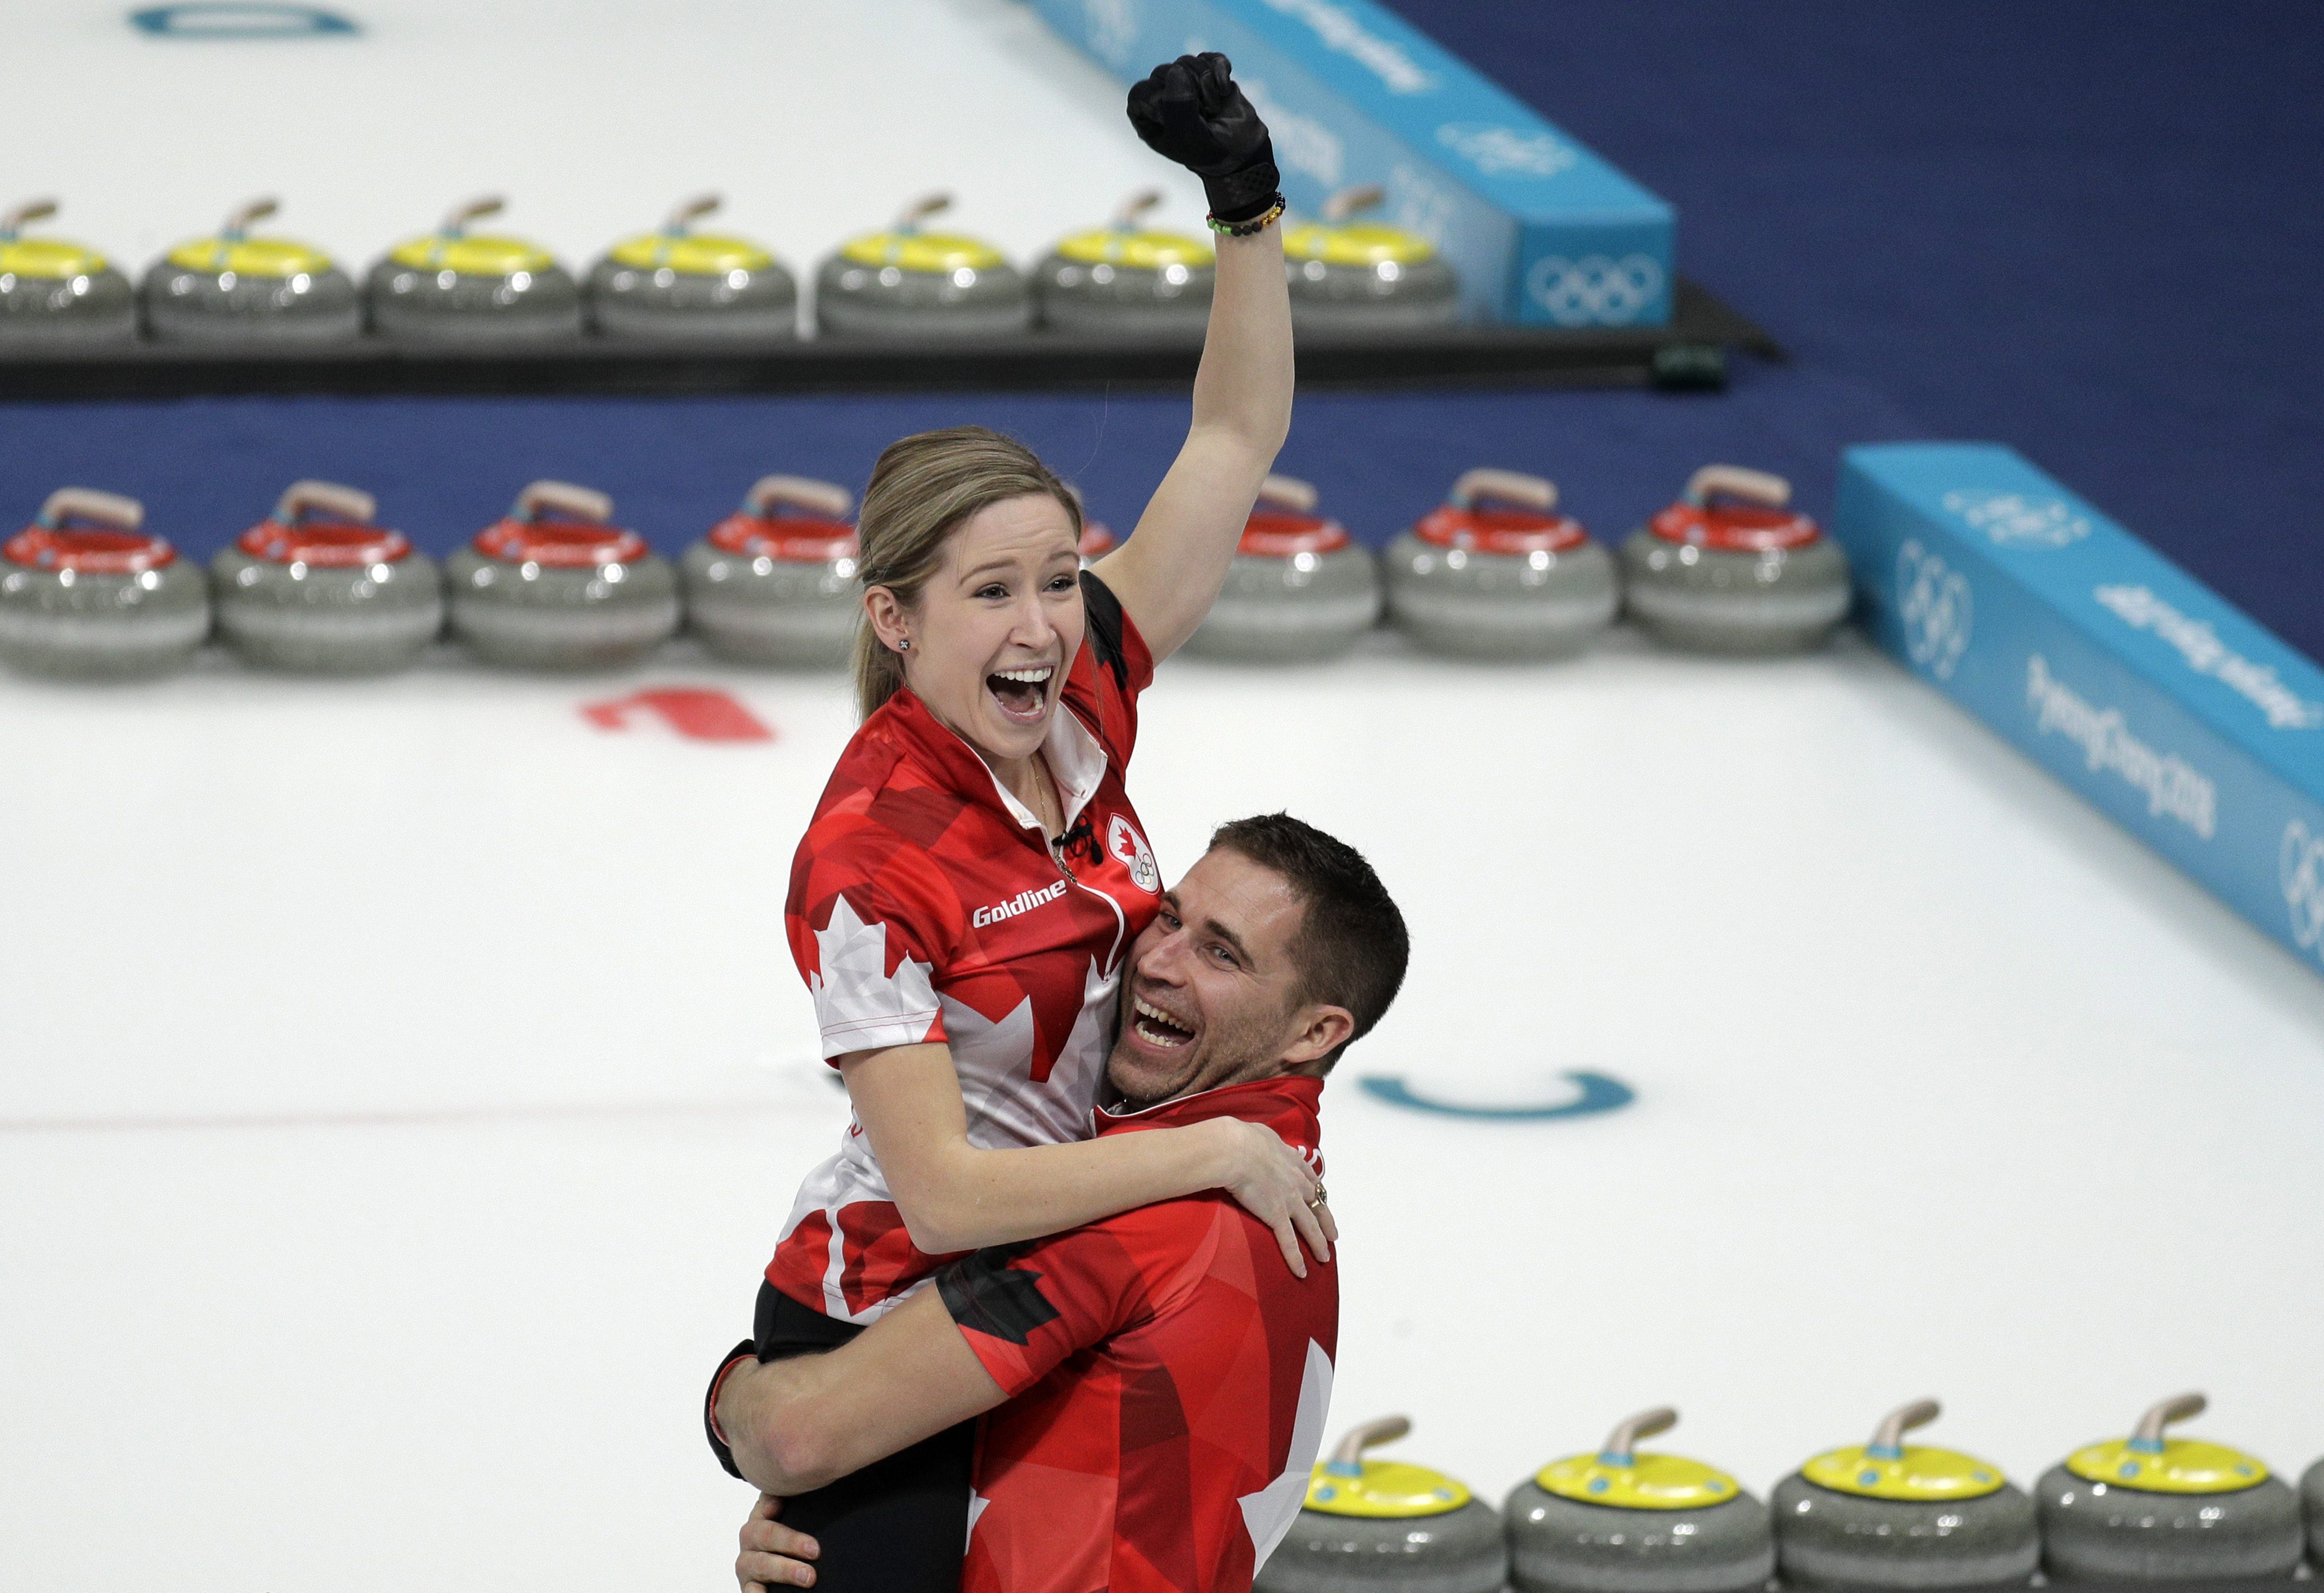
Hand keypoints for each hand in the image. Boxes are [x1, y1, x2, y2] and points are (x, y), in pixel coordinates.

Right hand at [737, 1493, 819, 1590]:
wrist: (777, 1559)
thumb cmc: (792, 1534)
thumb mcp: (797, 1513)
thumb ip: (801, 1496)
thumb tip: (827, 1476)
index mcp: (761, 1515)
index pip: (765, 1502)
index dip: (770, 1501)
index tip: (780, 1504)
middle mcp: (750, 1538)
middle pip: (765, 1534)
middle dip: (790, 1541)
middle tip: (815, 1550)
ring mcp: (747, 1564)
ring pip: (759, 1564)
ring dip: (784, 1570)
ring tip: (809, 1577)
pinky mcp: (748, 1586)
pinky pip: (749, 1592)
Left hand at [1126, 53, 1280, 222]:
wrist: (1240, 151)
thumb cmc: (1207, 150)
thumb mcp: (1187, 138)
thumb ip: (1177, 107)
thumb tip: (1177, 70)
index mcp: (1147, 115)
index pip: (1141, 93)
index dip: (1162, 101)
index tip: (1181, 119)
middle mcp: (1161, 95)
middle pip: (1165, 72)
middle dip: (1189, 94)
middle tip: (1203, 117)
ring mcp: (1183, 81)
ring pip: (1187, 63)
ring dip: (1206, 87)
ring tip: (1213, 110)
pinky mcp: (1206, 71)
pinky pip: (1209, 58)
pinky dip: (1220, 71)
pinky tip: (1224, 90)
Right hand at [1213, 1118, 1333, 1275]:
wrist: (1235, 1150)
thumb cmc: (1242, 1138)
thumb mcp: (1261, 1133)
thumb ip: (1266, 1140)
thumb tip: (1261, 1139)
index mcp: (1292, 1161)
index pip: (1310, 1180)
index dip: (1316, 1192)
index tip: (1319, 1199)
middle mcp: (1296, 1182)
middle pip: (1317, 1205)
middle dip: (1326, 1221)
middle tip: (1333, 1234)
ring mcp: (1289, 1201)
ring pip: (1310, 1226)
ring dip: (1318, 1243)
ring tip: (1325, 1257)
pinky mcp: (1277, 1216)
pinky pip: (1289, 1242)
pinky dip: (1296, 1258)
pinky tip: (1301, 1271)